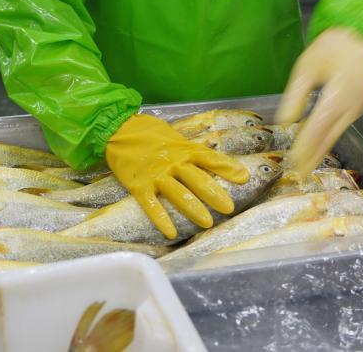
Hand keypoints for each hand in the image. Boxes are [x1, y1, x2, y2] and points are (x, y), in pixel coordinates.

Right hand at [105, 114, 249, 238]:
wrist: (119, 130)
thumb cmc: (152, 135)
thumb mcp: (178, 140)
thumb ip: (199, 154)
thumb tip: (222, 163)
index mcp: (184, 149)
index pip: (209, 158)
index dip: (227, 168)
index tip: (244, 178)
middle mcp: (172, 161)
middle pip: (197, 179)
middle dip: (214, 194)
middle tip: (229, 208)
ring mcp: (155, 174)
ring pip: (177, 193)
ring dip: (193, 208)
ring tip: (207, 223)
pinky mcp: (139, 185)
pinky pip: (151, 204)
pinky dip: (161, 218)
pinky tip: (171, 233)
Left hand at [275, 27, 362, 177]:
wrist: (358, 38)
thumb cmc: (329, 48)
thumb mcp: (306, 66)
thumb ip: (296, 94)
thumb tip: (286, 121)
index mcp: (339, 92)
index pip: (319, 125)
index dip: (306, 145)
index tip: (294, 160)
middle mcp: (352, 104)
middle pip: (330, 135)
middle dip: (314, 156)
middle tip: (299, 173)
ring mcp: (358, 106)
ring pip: (337, 133)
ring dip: (321, 150)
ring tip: (305, 166)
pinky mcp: (359, 106)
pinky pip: (341, 126)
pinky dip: (328, 138)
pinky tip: (318, 148)